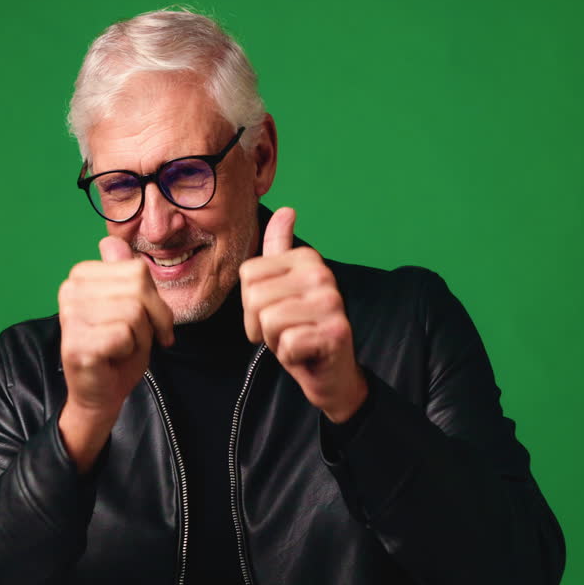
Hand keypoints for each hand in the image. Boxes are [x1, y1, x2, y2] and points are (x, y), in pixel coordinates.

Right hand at [57, 236, 174, 471]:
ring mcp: (70, 316)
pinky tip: (115, 358)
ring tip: (124, 348)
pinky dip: (131, 351)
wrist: (101, 393)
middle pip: (138, 289)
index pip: (137, 270)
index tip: (152, 324)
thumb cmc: (119, 350)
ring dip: (140, 337)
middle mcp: (70, 291)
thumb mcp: (131, 307)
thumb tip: (111, 242)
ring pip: (134, 312)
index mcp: (81, 276)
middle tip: (139, 339)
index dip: (155, 301)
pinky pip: (124, 335)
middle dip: (152, 320)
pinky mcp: (76, 342)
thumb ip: (124, 275)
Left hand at [239, 207, 366, 422]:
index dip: (250, 302)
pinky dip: (290, 355)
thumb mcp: (283, 287)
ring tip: (295, 340)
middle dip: (260, 323)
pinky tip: (307, 353)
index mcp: (307, 259)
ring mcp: (332, 302)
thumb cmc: (301, 330)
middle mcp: (322, 274)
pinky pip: (286, 343)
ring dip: (275, 340)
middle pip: (255, 296)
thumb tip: (286, 210)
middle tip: (285, 330)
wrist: (331, 374)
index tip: (274, 312)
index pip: (248, 274)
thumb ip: (279, 249)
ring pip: (269, 320)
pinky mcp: (335, 332)